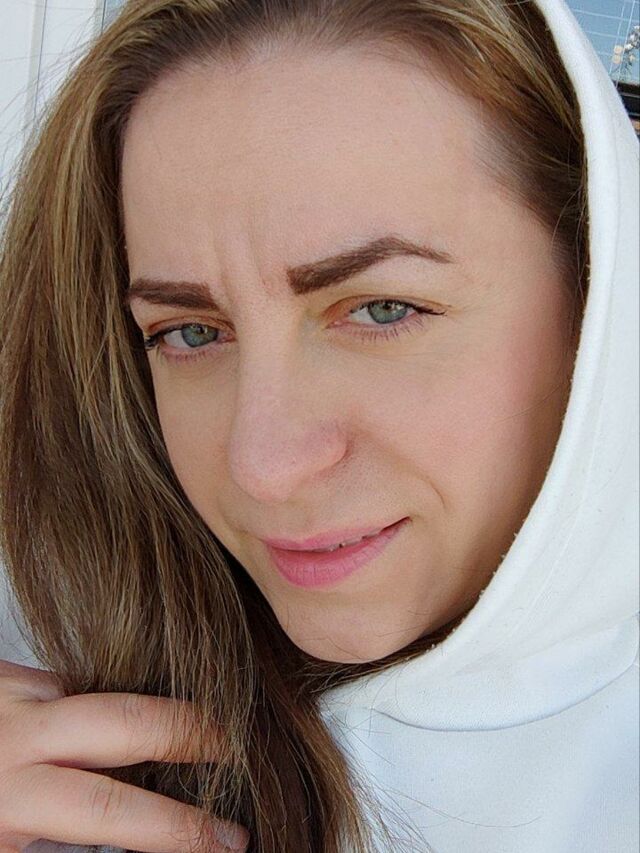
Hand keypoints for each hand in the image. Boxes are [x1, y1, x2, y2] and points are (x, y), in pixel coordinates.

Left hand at [0, 660, 248, 851]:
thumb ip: (66, 846)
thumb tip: (136, 842)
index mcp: (9, 801)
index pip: (115, 814)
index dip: (180, 830)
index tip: (229, 840)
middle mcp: (15, 738)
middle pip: (126, 721)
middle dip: (192, 733)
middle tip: (238, 748)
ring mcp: (9, 697)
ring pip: (99, 689)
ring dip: (149, 707)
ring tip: (196, 727)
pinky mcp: (2, 676)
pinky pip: (68, 680)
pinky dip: (98, 699)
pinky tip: (116, 718)